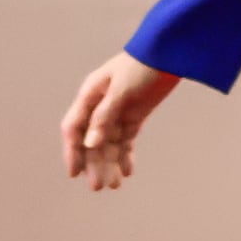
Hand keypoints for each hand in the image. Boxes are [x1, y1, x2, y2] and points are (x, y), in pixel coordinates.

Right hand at [60, 52, 180, 190]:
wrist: (168, 53)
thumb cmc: (141, 65)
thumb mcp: (121, 89)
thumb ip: (104, 116)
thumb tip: (90, 144)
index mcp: (90, 95)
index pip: (74, 127)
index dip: (72, 151)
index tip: (74, 173)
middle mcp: (99, 106)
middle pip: (91, 140)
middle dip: (93, 164)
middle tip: (98, 187)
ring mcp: (117, 112)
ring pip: (108, 144)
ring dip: (110, 164)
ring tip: (115, 186)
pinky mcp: (134, 116)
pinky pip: (126, 140)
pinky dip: (126, 156)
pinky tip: (127, 172)